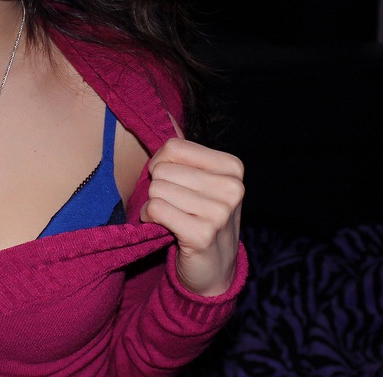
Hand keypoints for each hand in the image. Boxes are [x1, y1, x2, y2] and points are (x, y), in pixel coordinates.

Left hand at [140, 114, 243, 296]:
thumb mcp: (200, 181)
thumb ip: (183, 153)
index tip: (172, 183)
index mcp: (232, 167)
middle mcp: (232, 187)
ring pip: (157, 190)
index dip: (160, 165)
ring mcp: (220, 212)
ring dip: (153, 206)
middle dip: (157, 189)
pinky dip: (150, 220)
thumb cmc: (200, 218)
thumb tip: (165, 114)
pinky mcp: (202, 234)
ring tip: (171, 218)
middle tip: (173, 207)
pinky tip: (164, 229)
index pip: (173, 146)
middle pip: (163, 169)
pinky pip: (155, 210)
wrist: (214, 269)